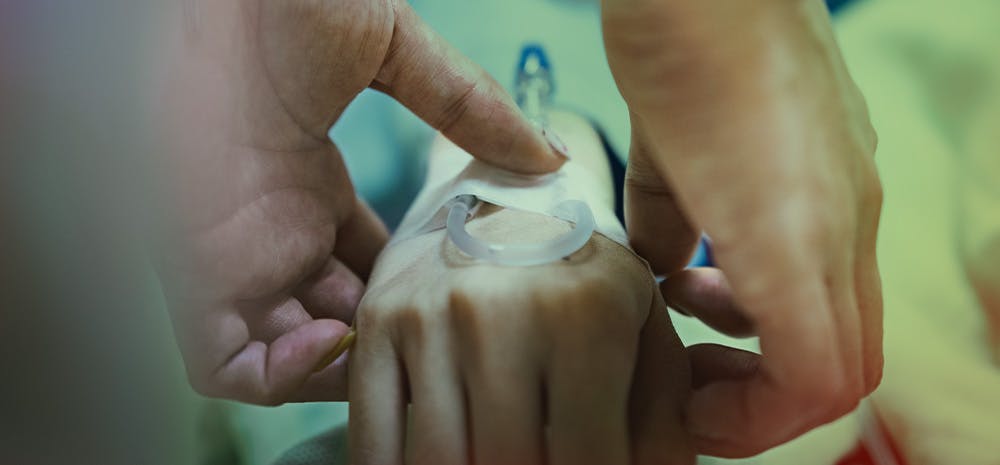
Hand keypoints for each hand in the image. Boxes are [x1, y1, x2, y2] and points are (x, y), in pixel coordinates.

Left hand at [156, 0, 565, 404]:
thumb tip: (548, 156)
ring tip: (386, 346)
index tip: (451, 292)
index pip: (360, 266)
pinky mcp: (193, 270)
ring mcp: (231, 252)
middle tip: (427, 334)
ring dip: (335, 370)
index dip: (404, 290)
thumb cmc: (283, 5)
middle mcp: (268, 228)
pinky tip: (331, 339)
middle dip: (379, 338)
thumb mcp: (393, 49)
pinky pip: (221, 363)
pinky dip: (277, 377)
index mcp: (305, 182)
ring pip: (276, 355)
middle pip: (327, 316)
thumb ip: (468, 105)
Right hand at [348, 115, 694, 464]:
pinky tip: (433, 463)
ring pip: (437, 462)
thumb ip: (663, 407)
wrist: (501, 195)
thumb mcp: (641, 322)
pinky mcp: (376, 323)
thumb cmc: (583, 273)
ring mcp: (427, 316)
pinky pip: (371, 437)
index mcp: (585, 314)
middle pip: (508, 464)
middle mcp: (499, 310)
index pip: (588, 459)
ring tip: (492, 458)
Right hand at [603, 0, 882, 455]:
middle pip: (849, 368)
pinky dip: (751, 393)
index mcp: (827, 205)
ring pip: (839, 377)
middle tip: (690, 375)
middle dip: (758, 395)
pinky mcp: (796, 239)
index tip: (695, 358)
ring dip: (754, 393)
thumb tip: (656, 268)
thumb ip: (672, 217)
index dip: (766, 369)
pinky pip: (808, 367)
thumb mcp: (677, 146)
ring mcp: (836, 232)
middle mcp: (849, 226)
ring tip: (681, 344)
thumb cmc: (687, 39)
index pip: (837, 328)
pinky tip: (678, 338)